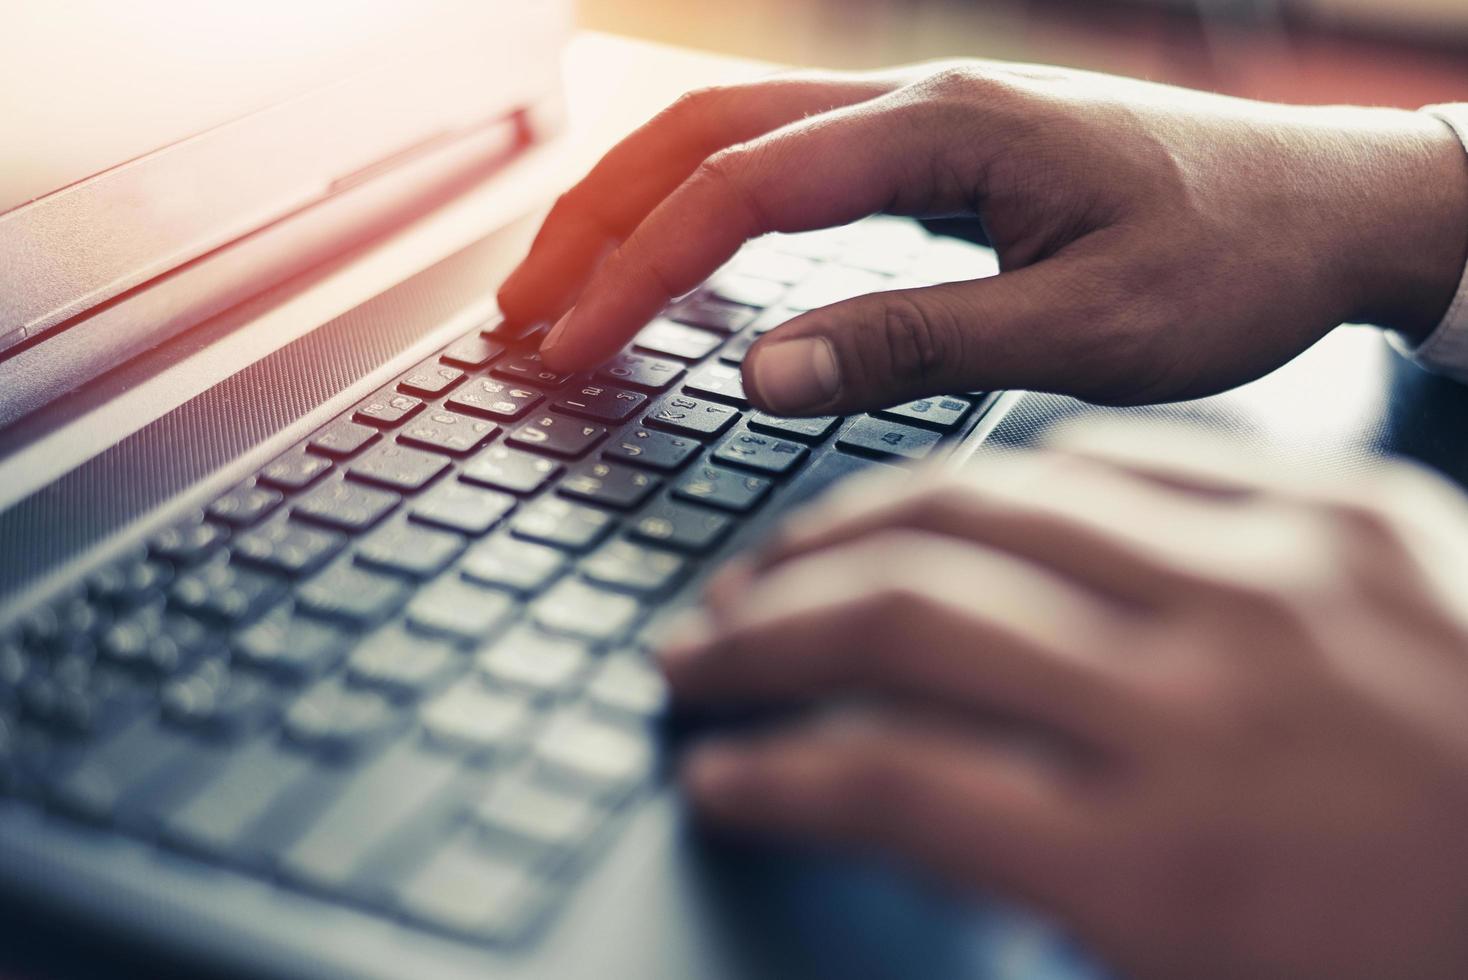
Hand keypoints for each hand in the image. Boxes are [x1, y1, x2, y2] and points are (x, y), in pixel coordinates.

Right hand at [499, 61, 1467, 414]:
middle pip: (698, 133)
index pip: (737, 190)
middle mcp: (916, 102)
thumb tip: (757, 374)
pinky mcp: (935, 156)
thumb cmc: (1234, 263)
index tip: (562, 353)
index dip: (633, 273)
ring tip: (561, 289)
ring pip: (728, 137)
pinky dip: (701, 213)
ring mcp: (921, 120)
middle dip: (592, 222)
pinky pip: (781, 165)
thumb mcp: (1088, 328)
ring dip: (631, 207)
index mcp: (946, 130)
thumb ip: (917, 346)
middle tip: (517, 319)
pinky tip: (675, 270)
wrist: (1330, 210)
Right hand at [658, 424, 1467, 979]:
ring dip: (857, 534)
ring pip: (994, 507)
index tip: (713, 771)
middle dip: (767, 636)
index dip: (768, 776)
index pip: (887, 786)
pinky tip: (947, 506)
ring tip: (787, 564)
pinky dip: (1009, 481)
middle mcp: (1206, 707)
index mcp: (1163, 867)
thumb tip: (872, 811)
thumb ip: (1026, 889)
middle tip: (701, 652)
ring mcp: (1279, 586)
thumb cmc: (1409, 955)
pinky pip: (1124, 461)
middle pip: (909, 623)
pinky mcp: (1343, 511)